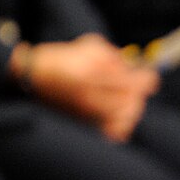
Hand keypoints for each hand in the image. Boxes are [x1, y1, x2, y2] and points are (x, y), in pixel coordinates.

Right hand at [21, 35, 156, 140]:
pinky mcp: (82, 124)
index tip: (148, 76)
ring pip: (125, 118)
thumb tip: (136, 66)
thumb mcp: (88, 46)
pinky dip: (121, 127)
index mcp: (93, 71)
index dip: (148, 78)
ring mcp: (86, 112)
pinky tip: (118, 118)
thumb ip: (115, 56)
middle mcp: (91, 94)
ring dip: (131, 109)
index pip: (136, 82)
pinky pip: (113, 133)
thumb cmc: (59, 58)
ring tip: (126, 102)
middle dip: (138, 93)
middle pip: (133, 101)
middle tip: (135, 88)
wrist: (30, 78)